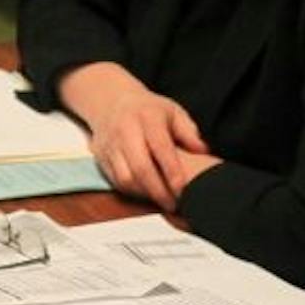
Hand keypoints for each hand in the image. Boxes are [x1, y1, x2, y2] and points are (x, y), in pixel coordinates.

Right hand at [60, 62, 211, 209]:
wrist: (111, 100)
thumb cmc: (149, 109)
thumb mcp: (173, 112)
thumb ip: (189, 131)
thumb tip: (203, 150)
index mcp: (147, 116)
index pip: (160, 147)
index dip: (172, 171)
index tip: (183, 189)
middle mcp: (125, 129)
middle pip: (140, 167)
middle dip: (158, 191)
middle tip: (173, 204)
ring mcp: (110, 143)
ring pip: (125, 177)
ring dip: (144, 193)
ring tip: (160, 199)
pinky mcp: (101, 155)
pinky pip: (115, 180)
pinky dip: (132, 191)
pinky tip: (145, 192)